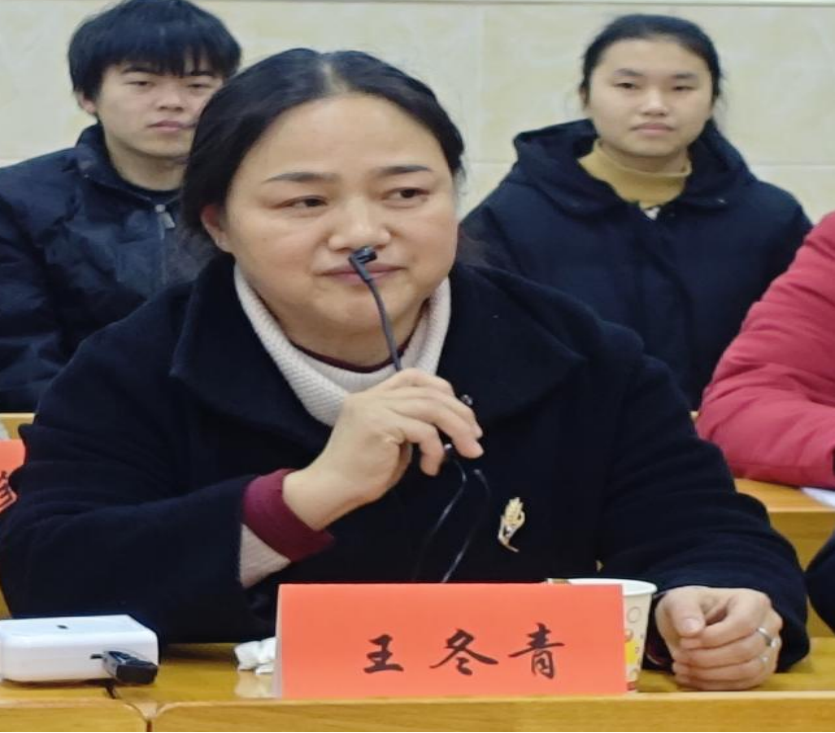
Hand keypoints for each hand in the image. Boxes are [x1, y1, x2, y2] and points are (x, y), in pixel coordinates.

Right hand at [284, 369, 482, 528]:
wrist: (331, 489)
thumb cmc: (361, 474)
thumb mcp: (392, 443)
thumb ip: (412, 427)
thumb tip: (449, 427)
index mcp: (372, 396)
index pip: (413, 376)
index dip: (441, 389)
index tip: (461, 414)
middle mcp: (372, 396)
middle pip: (429, 392)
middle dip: (460, 413)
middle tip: (476, 437)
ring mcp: (374, 407)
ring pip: (431, 407)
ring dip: (457, 430)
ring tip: (469, 451)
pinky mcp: (380, 423)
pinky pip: (424, 430)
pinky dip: (435, 450)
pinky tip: (430, 468)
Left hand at [654, 586, 781, 690]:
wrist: (692, 624)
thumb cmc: (690, 608)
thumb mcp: (680, 600)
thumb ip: (684, 611)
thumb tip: (692, 630)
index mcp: (753, 601)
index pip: (742, 624)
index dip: (713, 637)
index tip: (685, 641)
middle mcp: (769, 626)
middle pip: (745, 650)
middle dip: (708, 658)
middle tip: (679, 657)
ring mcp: (769, 651)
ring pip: (747, 671)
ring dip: (710, 674)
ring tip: (681, 668)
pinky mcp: (762, 672)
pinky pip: (743, 685)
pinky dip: (713, 684)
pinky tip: (689, 678)